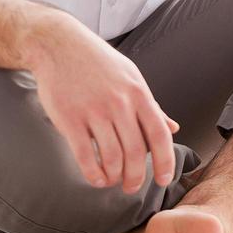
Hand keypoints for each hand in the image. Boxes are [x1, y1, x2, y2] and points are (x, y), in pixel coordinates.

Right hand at [25, 18, 179, 194]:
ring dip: (115, 177)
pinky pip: (85, 155)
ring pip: (112, 157)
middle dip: (137, 177)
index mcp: (138, 93)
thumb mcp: (132, 77)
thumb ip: (152, 106)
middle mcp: (119, 103)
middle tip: (132, 187)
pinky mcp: (69, 118)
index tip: (165, 180)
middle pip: (136, 152)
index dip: (165, 162)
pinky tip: (96, 178)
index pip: (159, 135)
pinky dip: (93, 173)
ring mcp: (93, 111)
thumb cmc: (98, 62)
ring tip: (113, 181)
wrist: (59, 45)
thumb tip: (173, 128)